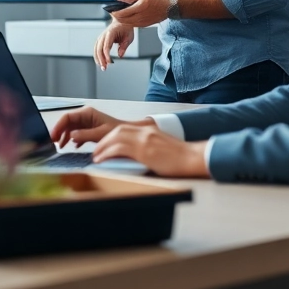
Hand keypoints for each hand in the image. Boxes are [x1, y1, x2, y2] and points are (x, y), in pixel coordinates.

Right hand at [50, 107, 123, 146]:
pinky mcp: (89, 130)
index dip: (58, 126)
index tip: (53, 136)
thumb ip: (84, 135)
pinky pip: (77, 134)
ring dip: (65, 137)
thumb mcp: (100, 134)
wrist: (127, 136)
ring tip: (61, 147)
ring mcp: (86, 123)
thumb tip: (70, 136)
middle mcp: (85, 116)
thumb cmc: (116, 132)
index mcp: (86, 113)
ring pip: (70, 129)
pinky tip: (73, 146)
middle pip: (67, 123)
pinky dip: (73, 140)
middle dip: (60, 132)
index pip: (67, 117)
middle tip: (53, 143)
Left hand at [91, 123, 209, 177]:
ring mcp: (144, 139)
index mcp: (148, 130)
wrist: (192, 158)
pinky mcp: (144, 149)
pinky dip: (107, 153)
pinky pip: (119, 148)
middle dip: (104, 140)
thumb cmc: (179, 158)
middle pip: (117, 130)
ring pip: (115, 137)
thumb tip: (131, 158)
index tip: (104, 145)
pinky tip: (102, 160)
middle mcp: (144, 131)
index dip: (110, 136)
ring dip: (102, 146)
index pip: (123, 128)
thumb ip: (145, 149)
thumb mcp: (159, 149)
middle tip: (96, 151)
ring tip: (96, 156)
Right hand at [94, 22, 135, 69]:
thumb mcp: (128, 38)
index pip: (106, 46)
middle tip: (104, 68)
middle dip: (101, 59)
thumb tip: (120, 56)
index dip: (107, 56)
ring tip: (102, 66)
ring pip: (96, 49)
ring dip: (98, 58)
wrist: (122, 21)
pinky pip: (97, 48)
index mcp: (110, 33)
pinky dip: (97, 55)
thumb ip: (124, 47)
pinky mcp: (101, 39)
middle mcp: (104, 35)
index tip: (110, 62)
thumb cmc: (126, 29)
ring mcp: (101, 37)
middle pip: (99, 49)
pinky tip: (100, 61)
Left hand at [110, 0, 169, 26]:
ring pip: (127, 24)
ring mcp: (142, 23)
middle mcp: (140, 17)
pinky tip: (127, 17)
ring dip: (121, 20)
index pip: (122, 13)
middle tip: (113, 12)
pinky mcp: (144, 25)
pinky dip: (127, 22)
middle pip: (123, 20)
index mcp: (139, 8)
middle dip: (116, 17)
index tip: (110, 9)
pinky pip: (133, 25)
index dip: (114, 12)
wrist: (168, 7)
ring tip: (118, 15)